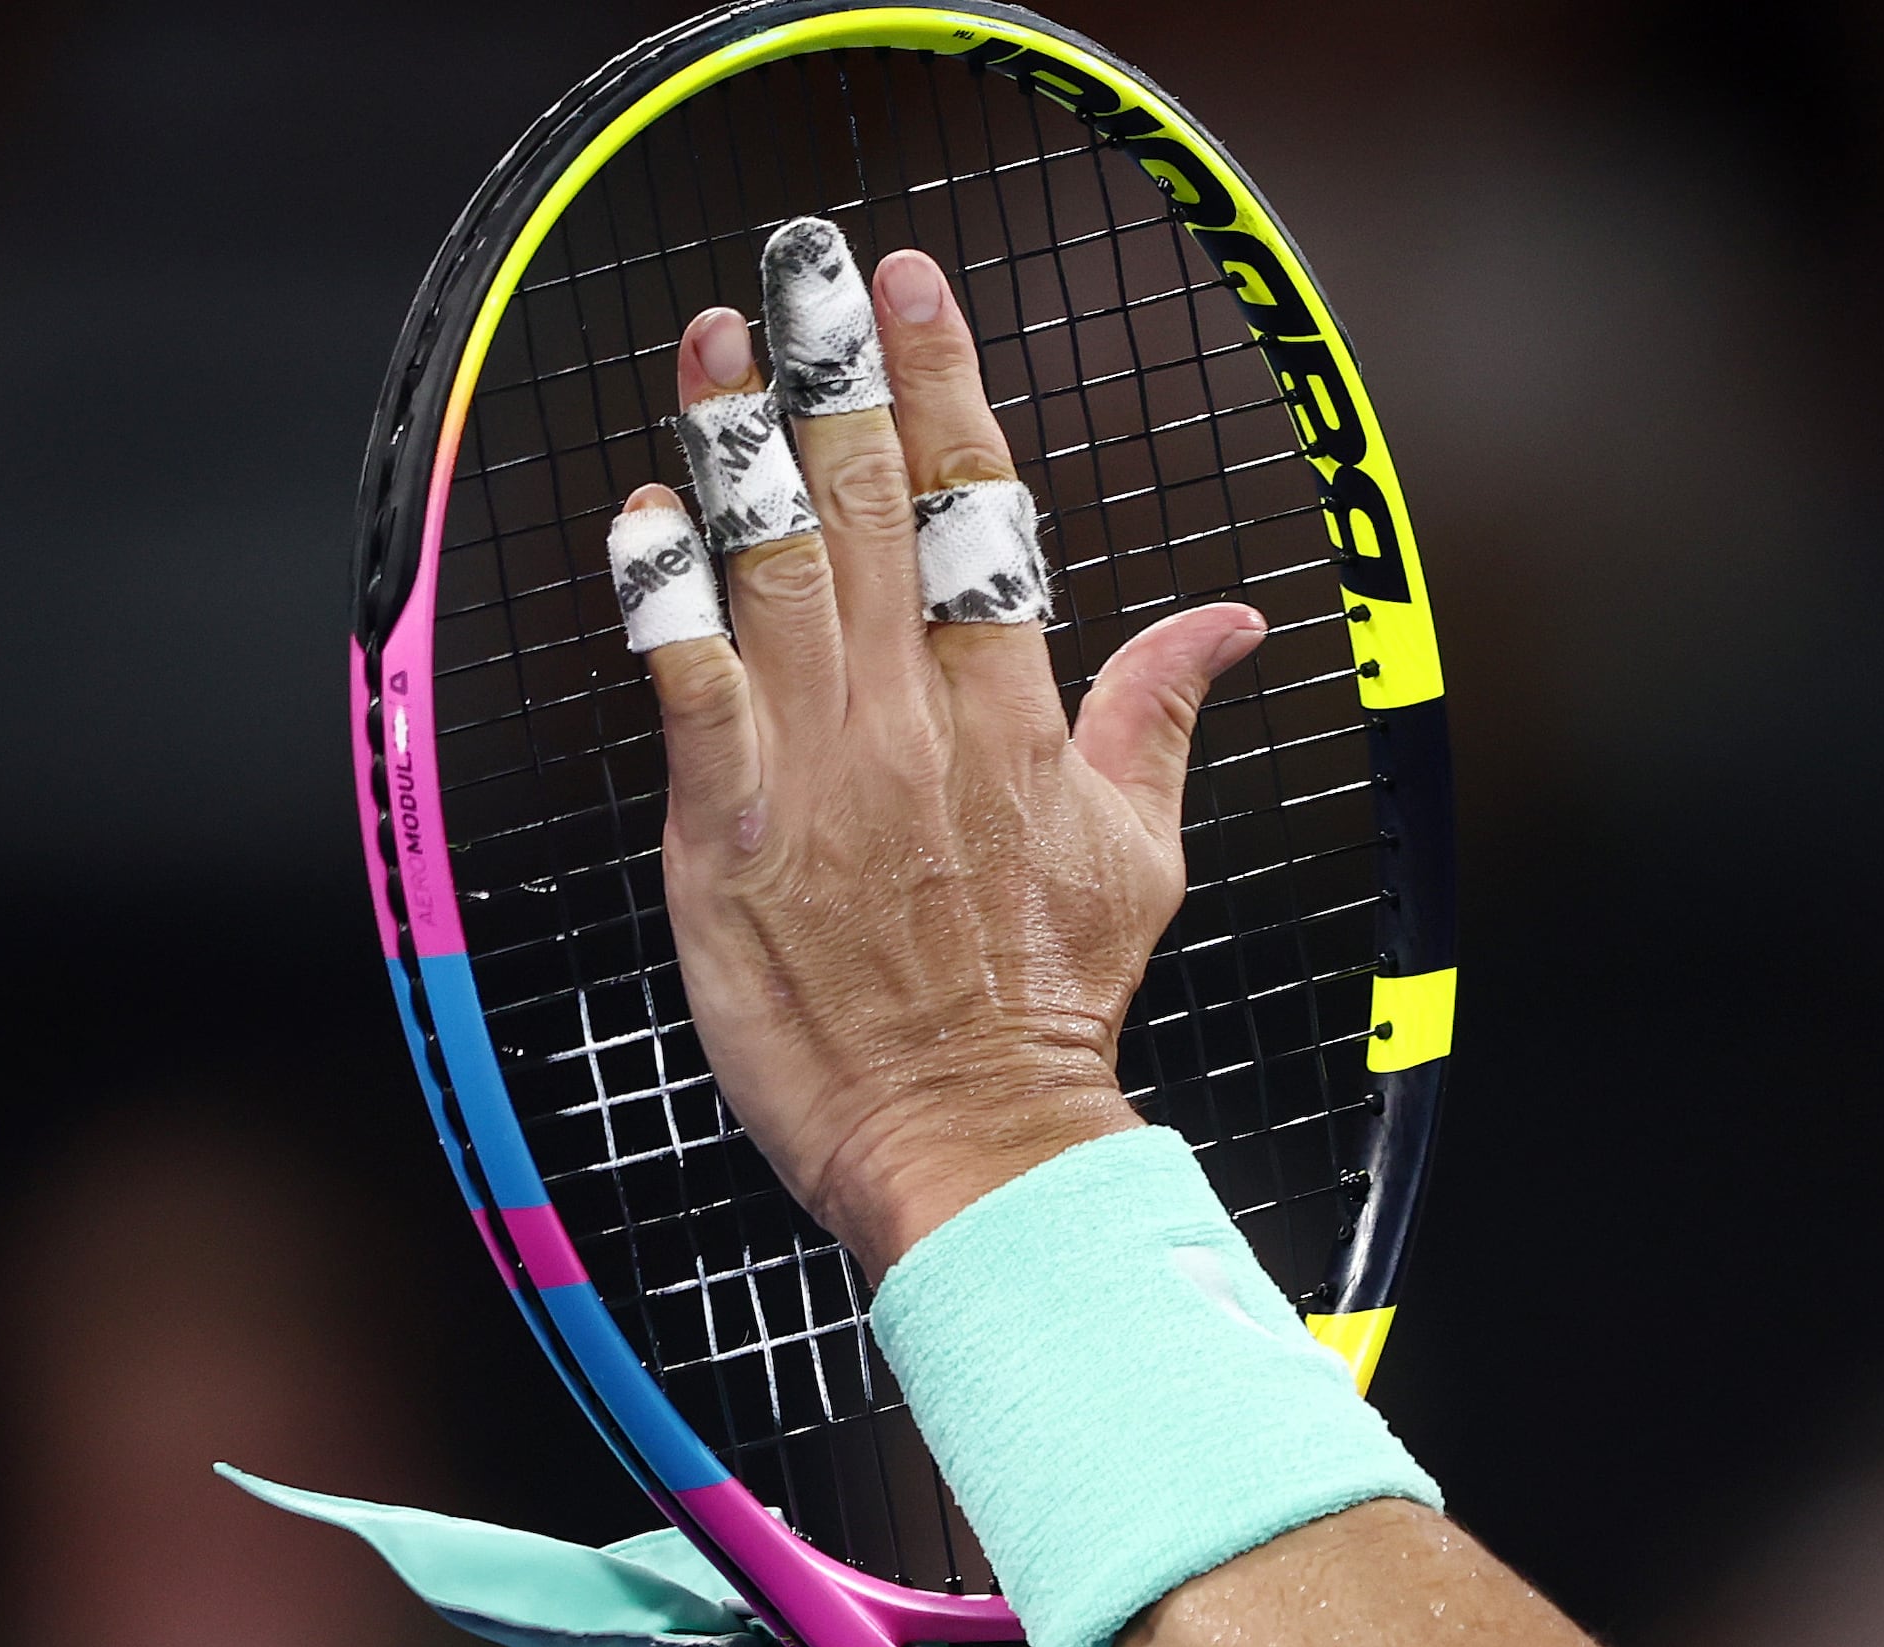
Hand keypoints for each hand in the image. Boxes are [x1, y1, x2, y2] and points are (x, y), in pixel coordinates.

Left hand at [631, 247, 1266, 1267]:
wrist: (974, 1142)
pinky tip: (649, 509)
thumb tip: (1233, 621)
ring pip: (779, 573)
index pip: (983, 522)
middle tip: (810, 267)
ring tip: (720, 341)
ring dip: (743, 446)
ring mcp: (823, 777)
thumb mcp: (1140, 857)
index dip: (944, 393)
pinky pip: (692, 686)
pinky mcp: (731, 833)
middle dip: (840, 377)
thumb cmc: (1047, 1010)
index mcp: (1021, 727)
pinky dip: (668, 594)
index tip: (916, 297)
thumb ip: (1162, 719)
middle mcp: (922, 730)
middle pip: (878, 516)